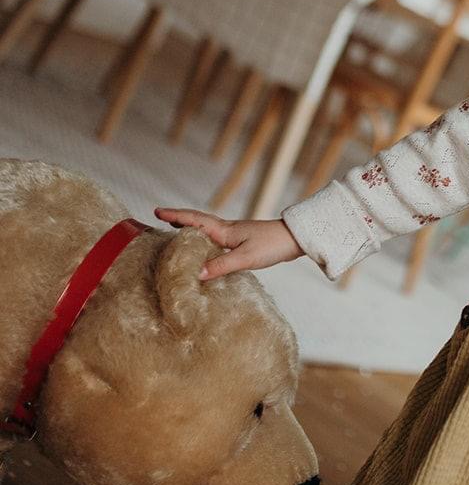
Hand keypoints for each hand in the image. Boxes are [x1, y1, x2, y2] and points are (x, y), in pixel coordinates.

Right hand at [154, 208, 301, 280]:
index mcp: (225, 230)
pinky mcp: (242, 242)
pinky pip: (216, 238)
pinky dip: (204, 239)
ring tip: (176, 230)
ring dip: (190, 228)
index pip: (195, 220)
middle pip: (198, 221)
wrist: (295, 239)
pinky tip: (205, 248)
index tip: (157, 211)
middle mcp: (227, 229)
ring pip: (207, 229)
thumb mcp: (246, 257)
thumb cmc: (272, 245)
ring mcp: (235, 235)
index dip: (175, 216)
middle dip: (179, 219)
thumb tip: (197, 274)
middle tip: (160, 217)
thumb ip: (222, 265)